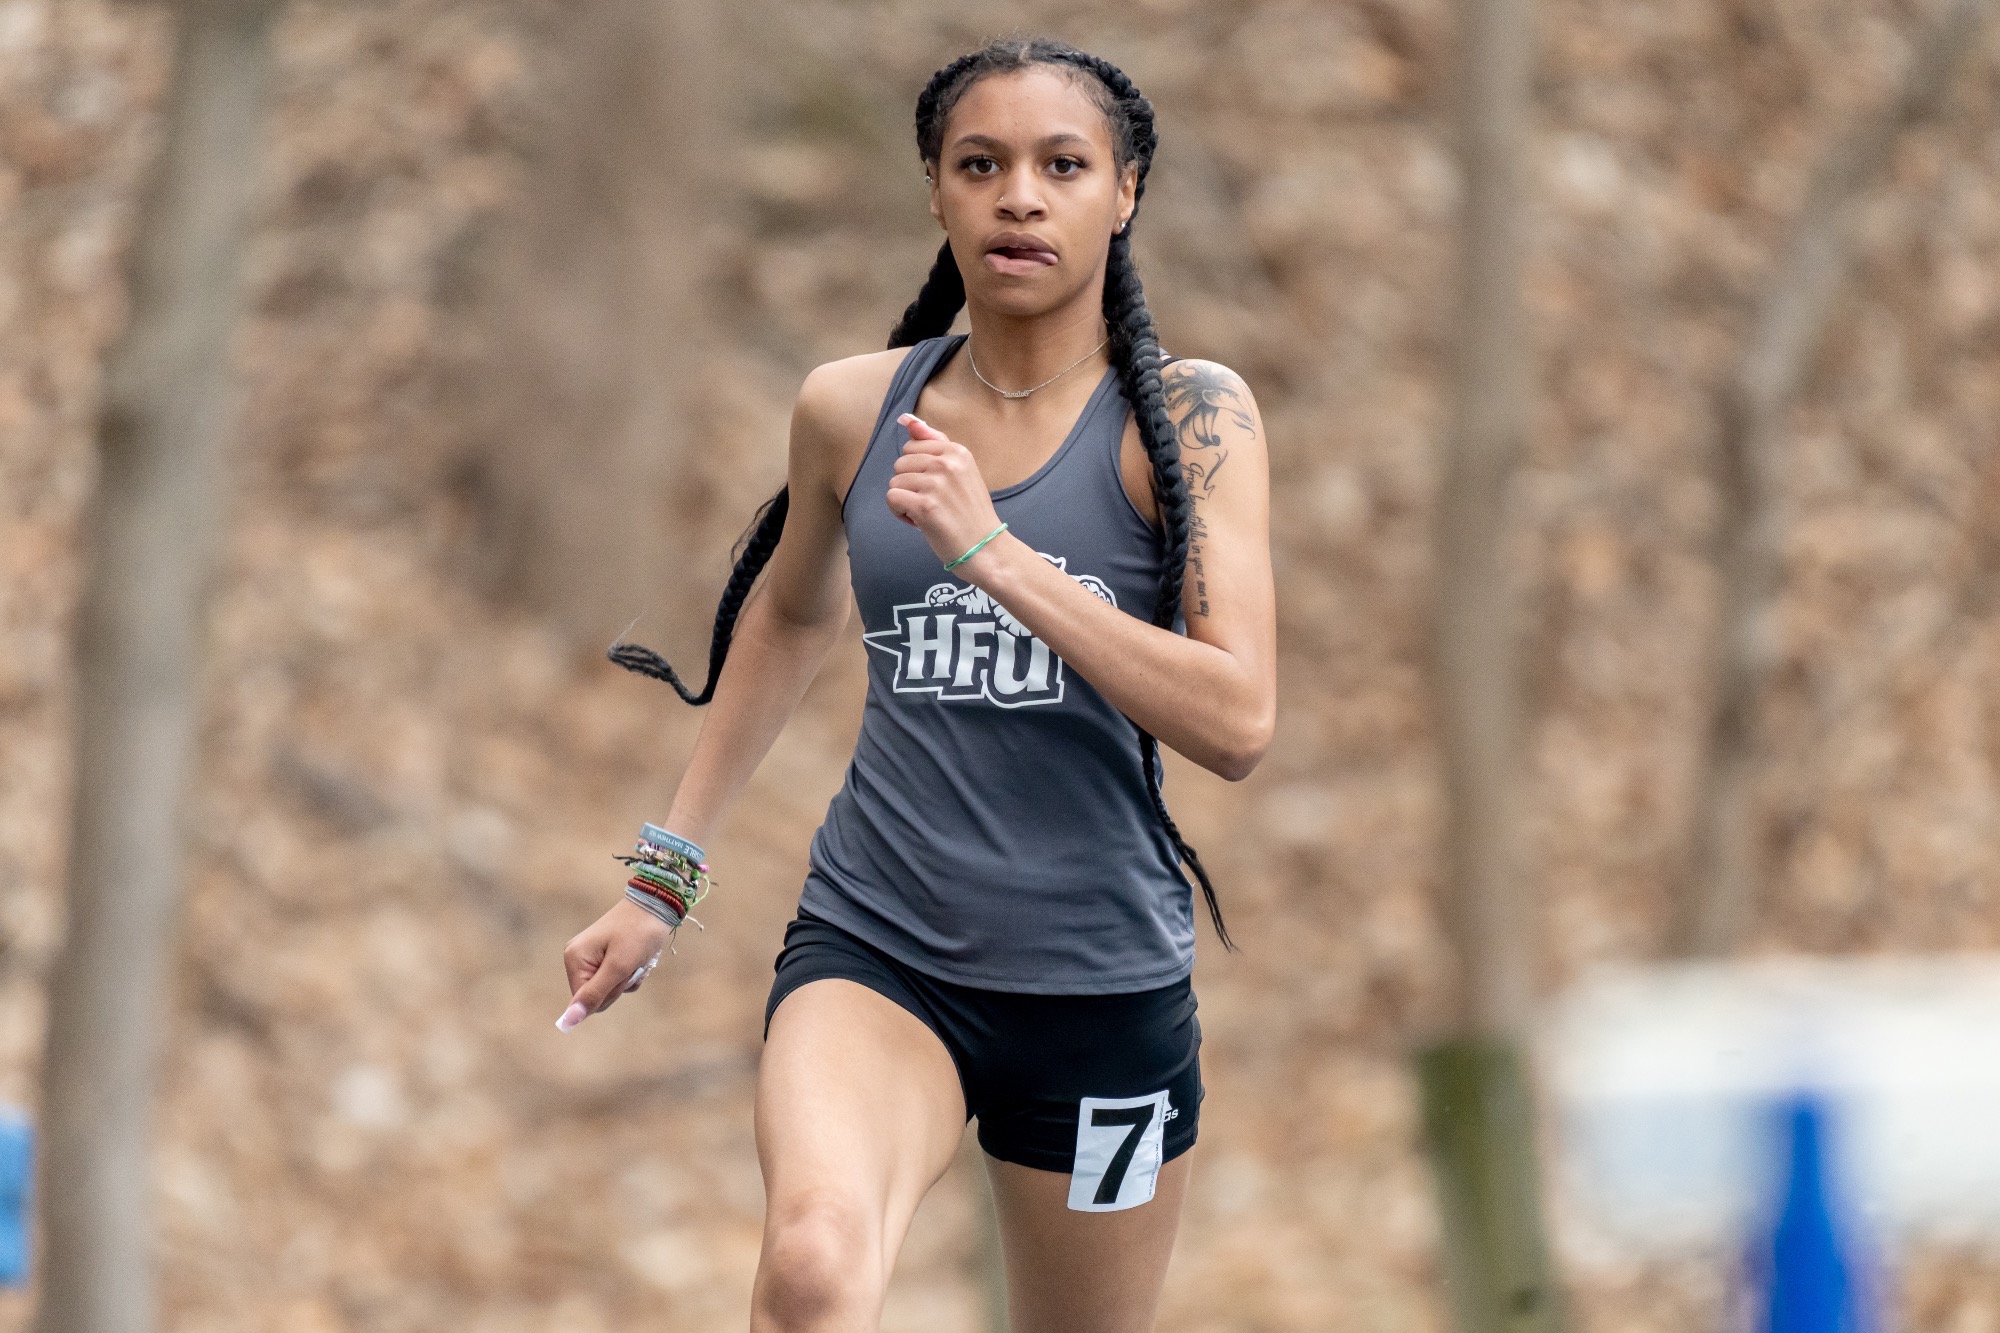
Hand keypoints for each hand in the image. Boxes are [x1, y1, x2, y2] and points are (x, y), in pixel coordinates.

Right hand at [558, 897, 669, 1029]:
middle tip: (632, 964)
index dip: (608, 994)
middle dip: (620, 985)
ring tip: (637, 958)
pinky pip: (618, 978)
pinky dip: (632, 972)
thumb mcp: (618, 967)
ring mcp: (592, 956)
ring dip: (629, 979)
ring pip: (611, 988)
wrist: (658, 904)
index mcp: (574, 959)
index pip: (584, 1000)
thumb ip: (594, 995)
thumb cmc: (638, 933)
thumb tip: (567, 1023)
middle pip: (597, 996)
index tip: (622, 973)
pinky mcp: (606, 955)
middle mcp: (578, 958)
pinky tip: (639, 956)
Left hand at [885, 414, 1006, 569]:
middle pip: (900, 463)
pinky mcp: (925, 505)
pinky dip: (900, 513)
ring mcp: (936, 483)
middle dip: (909, 484)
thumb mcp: (960, 470)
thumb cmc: (969, 512)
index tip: (937, 486)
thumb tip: (905, 418)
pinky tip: (919, 522)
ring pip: (894, 482)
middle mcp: (947, 463)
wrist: (986, 548)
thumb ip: (933, 442)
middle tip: (933, 502)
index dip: (918, 469)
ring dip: (905, 501)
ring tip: (928, 513)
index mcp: (957, 451)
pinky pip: (892, 498)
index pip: (913, 446)